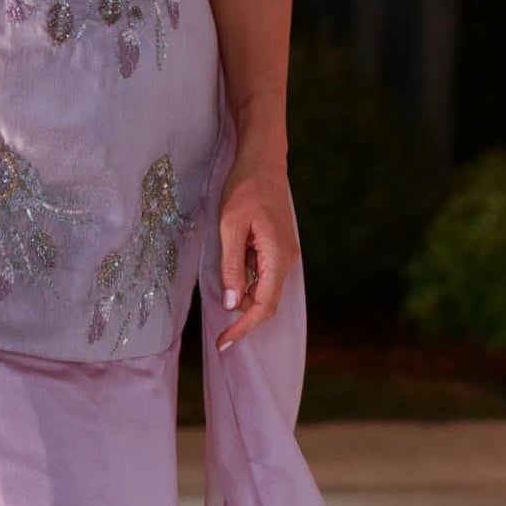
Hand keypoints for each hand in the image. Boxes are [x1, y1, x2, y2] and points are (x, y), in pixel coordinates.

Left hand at [215, 153, 298, 350]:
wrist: (262, 162)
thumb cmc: (245, 189)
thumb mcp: (230, 226)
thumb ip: (232, 265)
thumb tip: (232, 304)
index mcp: (277, 257)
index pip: (264, 305)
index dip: (244, 328)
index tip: (223, 343)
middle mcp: (286, 260)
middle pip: (267, 302)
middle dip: (243, 317)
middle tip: (219, 332)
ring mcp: (285, 254)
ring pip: (264, 288)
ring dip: (243, 295)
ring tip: (222, 284)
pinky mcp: (278, 247)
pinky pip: (263, 273)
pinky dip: (247, 279)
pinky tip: (233, 264)